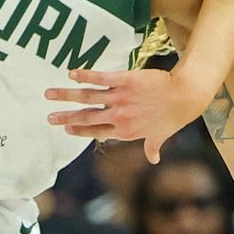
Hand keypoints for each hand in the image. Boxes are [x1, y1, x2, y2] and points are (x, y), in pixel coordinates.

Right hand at [45, 68, 211, 160]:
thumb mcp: (161, 136)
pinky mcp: (125, 80)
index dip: (79, 130)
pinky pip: (100, 78)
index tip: (66, 128)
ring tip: (49, 94)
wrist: (184, 96)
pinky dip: (85, 76)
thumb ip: (152, 147)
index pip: (96, 131)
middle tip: (49, 117)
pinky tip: (71, 74)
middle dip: (65, 117)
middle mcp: (118, 116)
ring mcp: (120, 98)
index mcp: (125, 132)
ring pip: (87, 97)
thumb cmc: (174, 116)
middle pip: (86, 116)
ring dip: (66, 95)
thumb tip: (154, 159)